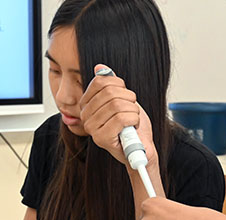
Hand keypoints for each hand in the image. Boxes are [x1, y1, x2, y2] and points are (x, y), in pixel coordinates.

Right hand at [79, 64, 159, 178]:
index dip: (119, 84)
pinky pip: (121, 118)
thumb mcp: (123, 100)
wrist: (141, 147)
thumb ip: (110, 84)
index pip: (100, 82)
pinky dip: (134, 120)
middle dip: (129, 98)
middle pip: (109, 92)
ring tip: (133, 118)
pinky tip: (133, 126)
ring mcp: (92, 128)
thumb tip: (100, 67)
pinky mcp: (102, 139)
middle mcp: (85, 116)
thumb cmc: (131, 125)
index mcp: (87, 104)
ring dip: (134, 110)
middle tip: (133, 108)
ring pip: (117, 105)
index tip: (127, 95)